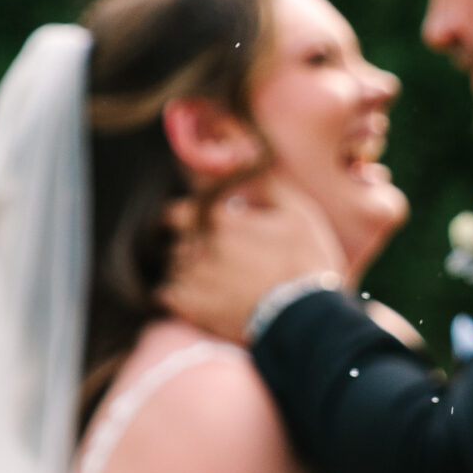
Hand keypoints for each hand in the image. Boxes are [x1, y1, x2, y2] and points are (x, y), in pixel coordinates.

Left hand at [162, 174, 347, 342]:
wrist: (307, 319)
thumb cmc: (307, 262)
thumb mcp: (296, 213)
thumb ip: (265, 183)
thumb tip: (245, 153)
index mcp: (220, 219)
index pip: (177, 212)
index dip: (184, 219)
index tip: (196, 227)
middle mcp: (200, 244)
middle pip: (177, 241)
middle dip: (189, 247)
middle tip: (212, 259)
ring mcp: (192, 276)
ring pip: (172, 267)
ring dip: (185, 271)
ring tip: (212, 283)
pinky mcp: (190, 307)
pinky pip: (166, 295)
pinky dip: (176, 296)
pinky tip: (198, 300)